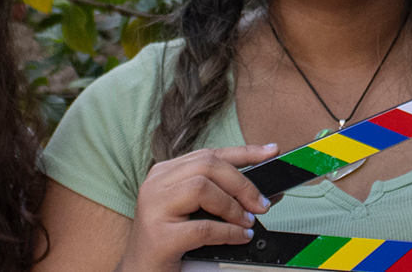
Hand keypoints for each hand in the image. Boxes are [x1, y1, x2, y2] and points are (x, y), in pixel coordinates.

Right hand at [116, 143, 278, 271]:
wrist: (140, 270)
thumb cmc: (170, 240)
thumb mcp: (193, 211)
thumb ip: (221, 198)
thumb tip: (261, 196)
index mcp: (165, 173)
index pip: (209, 154)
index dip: (244, 151)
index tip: (270, 151)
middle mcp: (156, 184)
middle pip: (207, 166)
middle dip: (242, 184)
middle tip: (261, 204)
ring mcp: (154, 208)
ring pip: (201, 188)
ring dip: (232, 206)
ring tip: (246, 222)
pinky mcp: (159, 236)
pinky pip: (203, 227)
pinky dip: (228, 232)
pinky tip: (239, 236)